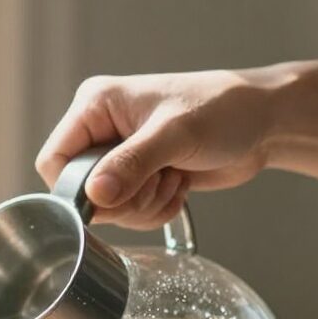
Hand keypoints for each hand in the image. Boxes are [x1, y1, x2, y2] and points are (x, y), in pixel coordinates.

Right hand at [36, 69, 281, 228]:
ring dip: (143, 205)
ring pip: (107, 207)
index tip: (112, 195)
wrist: (263, 123)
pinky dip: (155, 209)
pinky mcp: (140, 176)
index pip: (54, 160)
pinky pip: (130, 212)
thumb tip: (95, 195)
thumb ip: (132, 164)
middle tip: (157, 180)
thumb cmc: (224, 109)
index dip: (77, 187)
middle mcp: (101, 129)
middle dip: (123, 199)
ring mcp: (120, 154)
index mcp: (95, 105)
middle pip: (81, 190)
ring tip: (173, 177)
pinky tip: (179, 185)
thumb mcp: (176, 134)